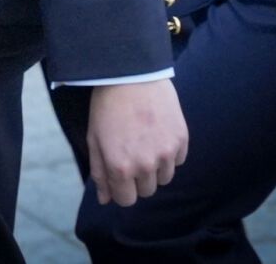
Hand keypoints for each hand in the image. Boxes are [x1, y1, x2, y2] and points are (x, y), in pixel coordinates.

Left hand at [87, 78, 189, 205]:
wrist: (130, 74)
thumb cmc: (107, 106)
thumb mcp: (94, 139)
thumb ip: (100, 173)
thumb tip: (105, 200)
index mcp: (120, 168)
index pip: (126, 200)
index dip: (121, 189)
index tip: (120, 175)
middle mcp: (145, 165)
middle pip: (146, 191)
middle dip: (138, 178)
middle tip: (132, 153)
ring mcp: (166, 153)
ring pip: (164, 178)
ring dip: (155, 167)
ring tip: (145, 142)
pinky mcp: (181, 140)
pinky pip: (177, 161)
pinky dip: (169, 153)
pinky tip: (158, 133)